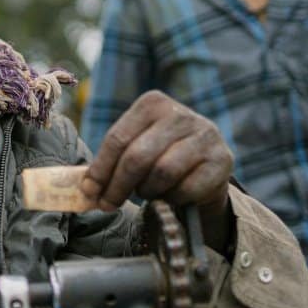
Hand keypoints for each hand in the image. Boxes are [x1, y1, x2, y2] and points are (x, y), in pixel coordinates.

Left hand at [80, 91, 232, 246]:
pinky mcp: (223, 159)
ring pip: (162, 172)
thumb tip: (84, 190)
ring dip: (148, 191)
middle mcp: (181, 114)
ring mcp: (206, 135)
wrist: (205, 167)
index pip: (118, 138)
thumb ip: (111, 161)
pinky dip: (173, 198)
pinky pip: (188, 188)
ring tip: (145, 193)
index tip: (89, 191)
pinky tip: (170, 196)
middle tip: (107, 204)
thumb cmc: (160, 156)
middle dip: (117, 186)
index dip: (100, 169)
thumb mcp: (136, 147)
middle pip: (137, 157)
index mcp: (153, 103)